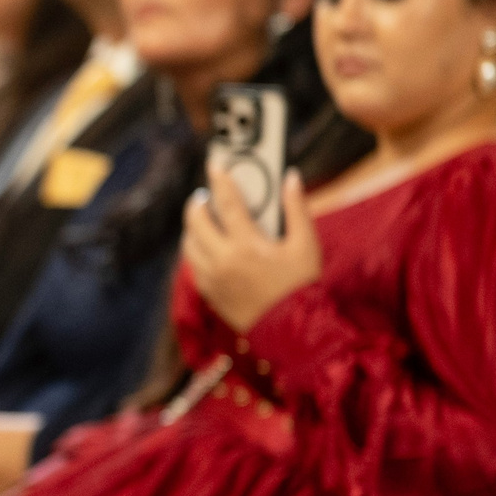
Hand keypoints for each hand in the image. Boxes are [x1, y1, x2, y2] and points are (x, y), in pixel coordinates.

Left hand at [183, 160, 320, 333]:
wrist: (291, 330)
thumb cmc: (302, 286)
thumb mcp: (307, 246)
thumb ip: (297, 209)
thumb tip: (291, 178)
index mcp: (248, 246)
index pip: (227, 203)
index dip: (220, 180)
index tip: (215, 165)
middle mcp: (223, 261)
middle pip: (195, 221)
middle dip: (197, 204)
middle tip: (205, 195)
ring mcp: (211, 278)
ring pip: (188, 244)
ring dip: (193, 227)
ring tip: (204, 218)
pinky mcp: (208, 292)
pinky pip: (193, 264)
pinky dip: (195, 249)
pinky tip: (206, 245)